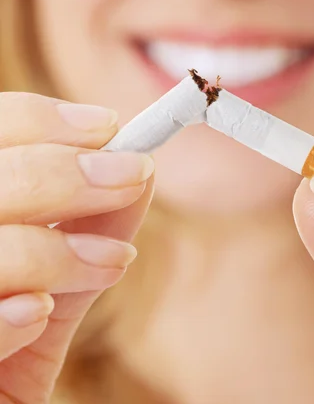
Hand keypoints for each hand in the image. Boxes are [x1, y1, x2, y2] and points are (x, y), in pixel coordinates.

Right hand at [0, 93, 153, 402]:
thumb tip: (140, 173)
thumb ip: (89, 232)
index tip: (110, 127)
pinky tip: (39, 312)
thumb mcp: (55, 285)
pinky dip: (3, 316)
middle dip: (66, 172)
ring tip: (113, 261)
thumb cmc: (13, 351)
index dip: (41, 121)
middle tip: (134, 174)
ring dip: (54, 248)